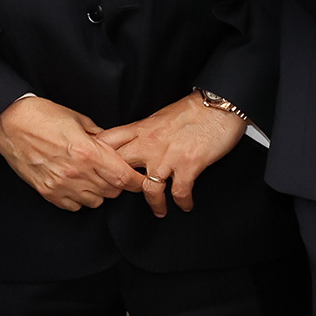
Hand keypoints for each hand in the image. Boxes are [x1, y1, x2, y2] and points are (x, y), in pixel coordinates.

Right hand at [0, 95, 146, 211]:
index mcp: (87, 152)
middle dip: (118, 183)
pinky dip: (80, 199)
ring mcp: (60, 185)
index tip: (140, 180)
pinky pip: (74, 206)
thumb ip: (99, 136)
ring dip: (100, 192)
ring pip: (95, 201)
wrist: (9, 122)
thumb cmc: (41, 116)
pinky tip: (77, 185)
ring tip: (93, 177)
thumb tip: (114, 145)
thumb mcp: (78, 119)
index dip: (136, 181)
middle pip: (112, 191)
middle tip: (113, 172)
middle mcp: (76, 172)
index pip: (122, 177)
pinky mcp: (47, 192)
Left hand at [93, 94, 250, 214]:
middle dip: (118, 185)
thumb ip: (145, 132)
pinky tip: (185, 205)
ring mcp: (168, 156)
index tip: (96, 168)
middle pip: (120, 167)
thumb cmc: (194, 109)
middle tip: (125, 198)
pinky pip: (179, 192)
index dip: (97, 156)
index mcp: (141, 129)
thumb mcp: (160, 116)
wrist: (219, 105)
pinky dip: (182, 202)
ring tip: (159, 210)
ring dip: (154, 203)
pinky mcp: (188, 165)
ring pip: (147, 187)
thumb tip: (136, 144)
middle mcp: (150, 143)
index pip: (108, 142)